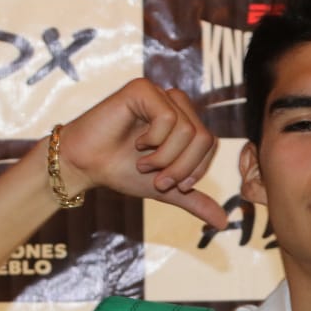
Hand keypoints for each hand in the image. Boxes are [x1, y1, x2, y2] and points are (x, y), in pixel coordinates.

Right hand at [55, 78, 225, 226]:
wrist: (86, 166)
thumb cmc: (122, 171)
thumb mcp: (166, 189)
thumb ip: (194, 200)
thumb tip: (223, 221)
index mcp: (185, 120)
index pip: (210, 143)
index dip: (195, 169)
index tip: (173, 184)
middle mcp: (175, 103)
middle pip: (203, 138)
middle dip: (181, 167)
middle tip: (158, 178)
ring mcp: (159, 94)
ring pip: (187, 130)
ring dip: (165, 157)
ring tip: (144, 163)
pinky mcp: (142, 89)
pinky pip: (168, 117)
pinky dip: (154, 140)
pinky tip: (137, 143)